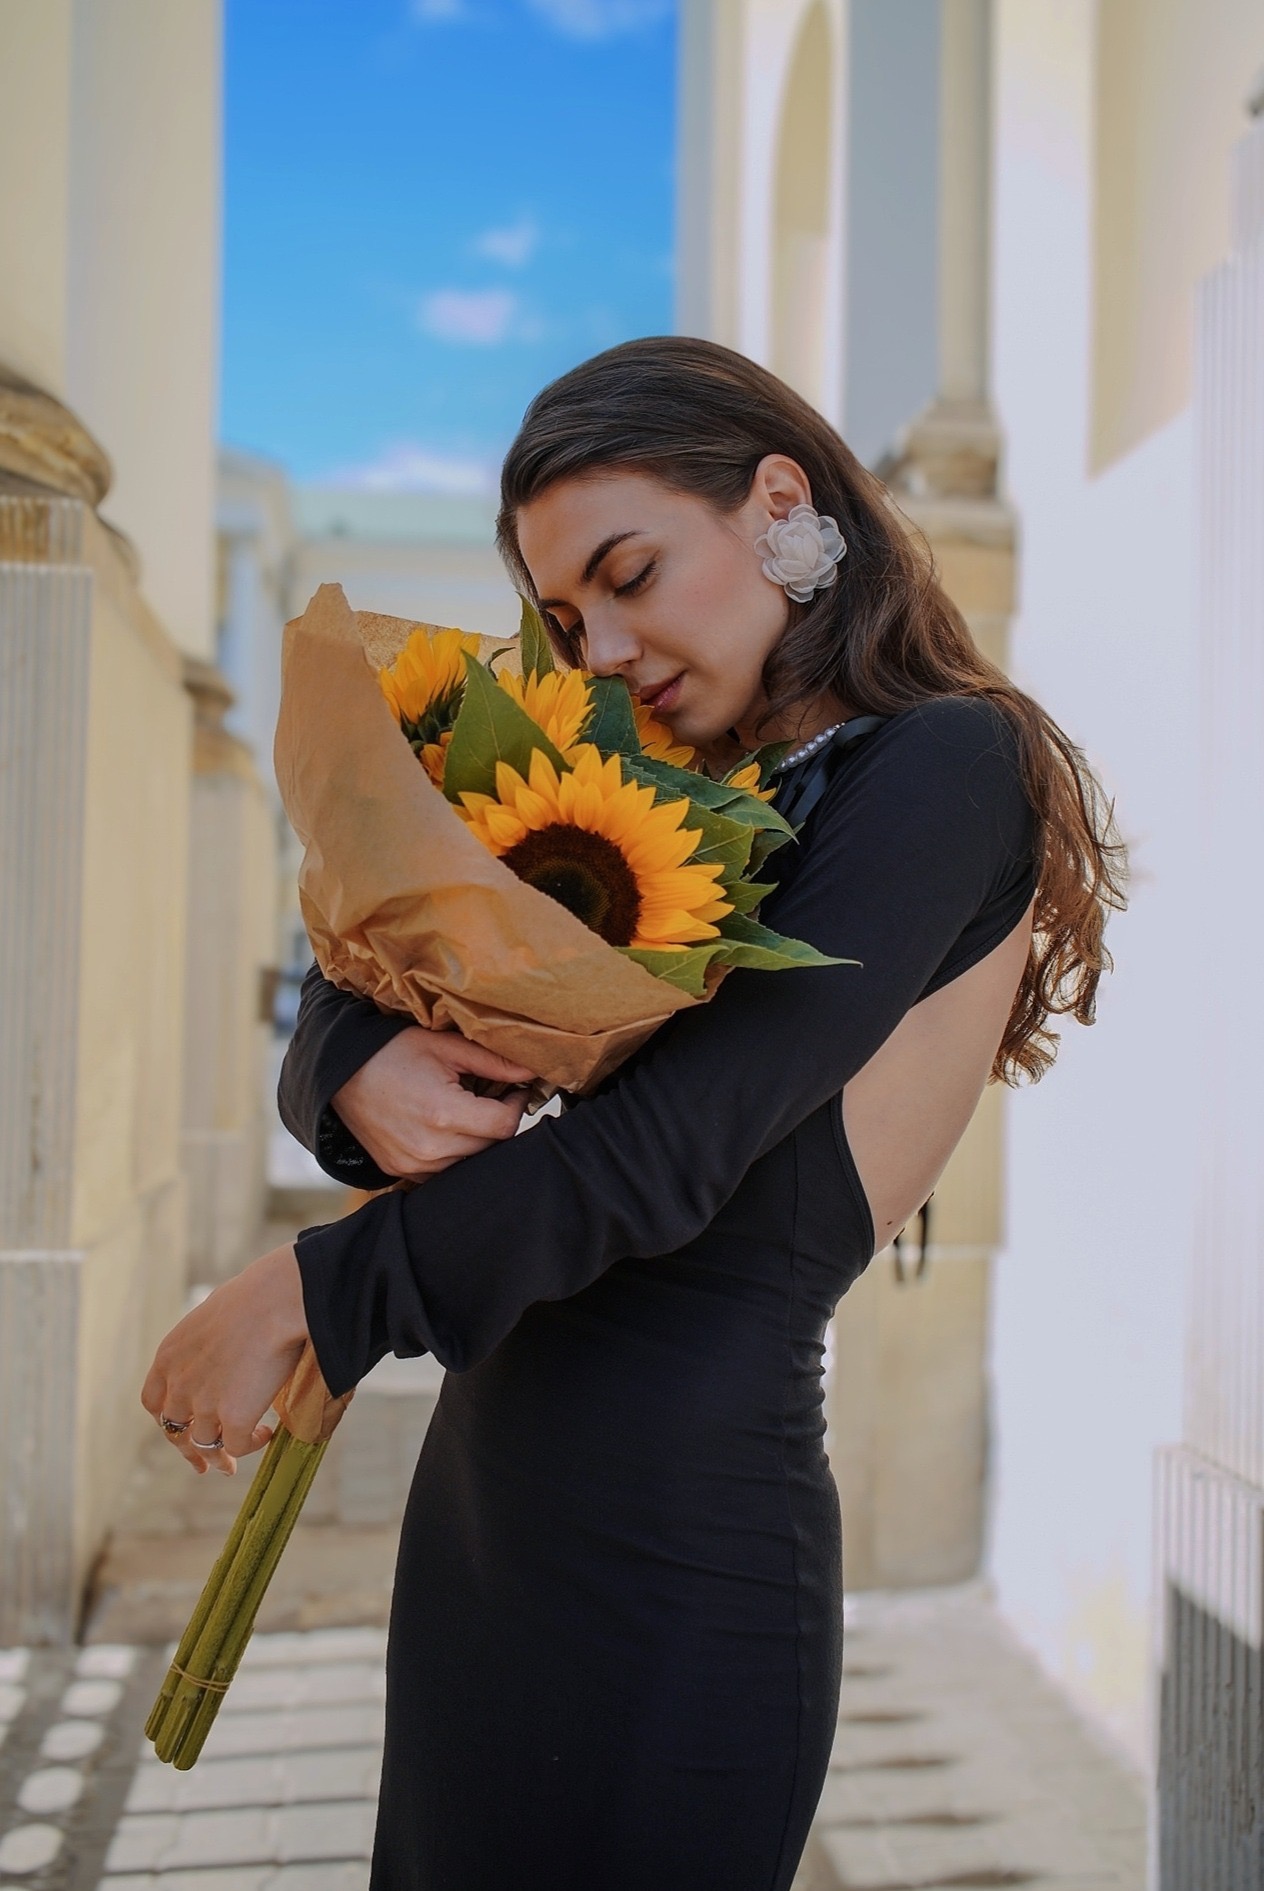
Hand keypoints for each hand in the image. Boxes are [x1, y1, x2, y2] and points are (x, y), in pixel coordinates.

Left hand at [141, 1244, 308, 1474]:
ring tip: (235, 1461)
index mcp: (168, 1357)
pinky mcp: (234, 1418)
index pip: (154, 1401)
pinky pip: (238, 1445)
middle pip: (175, 1430)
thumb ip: (207, 1341)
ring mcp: (205, 1404)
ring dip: (219, 1457)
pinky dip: (251, 1445)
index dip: (167, 1419)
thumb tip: (225, 1346)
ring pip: (205, 1445)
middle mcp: (179, 1385)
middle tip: (205, 1464)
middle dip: (189, 1450)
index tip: (182, 1428)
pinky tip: (266, 1435)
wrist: (276, 1301)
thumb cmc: (255, 1296)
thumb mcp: (213, 1316)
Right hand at [331, 1027, 536, 1180]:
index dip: (517, 1106)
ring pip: (469, 1162)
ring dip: (477, 1140)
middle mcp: (429, 1149)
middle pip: (490, 1146)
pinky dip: (453, 1153)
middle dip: (498, 1122)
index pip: (504, 1125)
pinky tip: (446, 1128)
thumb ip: (492, 1062)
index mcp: (443, 1114)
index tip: (514, 1090)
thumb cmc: (392, 1052)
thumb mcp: (444, 1047)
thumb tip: (533, 1070)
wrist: (339, 1074)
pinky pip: (444, 1171)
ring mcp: (413, 1165)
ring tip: (468, 1111)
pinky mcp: (401, 1172)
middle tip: (494, 1097)